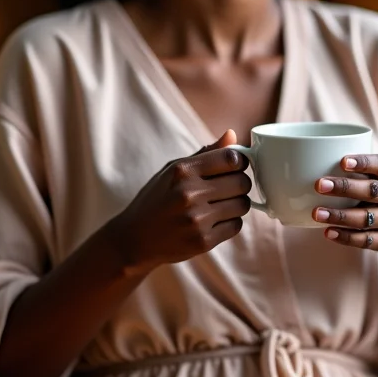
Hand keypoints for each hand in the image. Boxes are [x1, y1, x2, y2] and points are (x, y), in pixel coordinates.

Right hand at [108, 130, 251, 272]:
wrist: (135, 239)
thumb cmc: (156, 199)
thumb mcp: (173, 170)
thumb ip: (206, 153)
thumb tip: (233, 135)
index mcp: (182, 171)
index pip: (231, 158)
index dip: (240, 161)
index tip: (236, 166)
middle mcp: (190, 194)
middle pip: (241, 182)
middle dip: (240, 183)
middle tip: (230, 187)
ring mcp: (197, 219)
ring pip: (243, 204)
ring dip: (238, 203)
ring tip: (222, 204)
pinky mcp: (203, 241)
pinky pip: (236, 226)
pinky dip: (231, 222)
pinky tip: (216, 220)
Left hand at [312, 154, 377, 250]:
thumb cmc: (377, 189)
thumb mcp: (374, 174)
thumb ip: (353, 168)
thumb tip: (310, 161)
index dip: (362, 162)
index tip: (342, 161)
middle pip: (371, 190)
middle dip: (344, 188)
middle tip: (319, 185)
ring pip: (366, 217)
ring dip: (339, 216)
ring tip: (316, 213)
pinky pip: (365, 240)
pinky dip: (345, 236)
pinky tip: (328, 231)